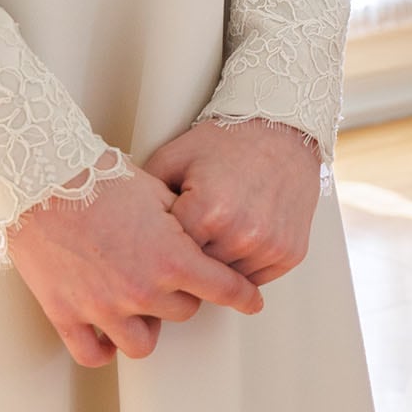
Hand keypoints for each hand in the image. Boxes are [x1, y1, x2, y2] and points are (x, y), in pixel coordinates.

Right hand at [6, 152, 263, 368]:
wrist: (42, 180)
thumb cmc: (101, 177)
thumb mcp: (156, 190)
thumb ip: (183, 223)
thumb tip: (201, 238)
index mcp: (170, 258)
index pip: (222, 288)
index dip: (242, 295)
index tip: (253, 301)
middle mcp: (141, 291)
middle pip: (183, 313)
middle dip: (183, 293)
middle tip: (170, 272)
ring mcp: (102, 309)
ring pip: (143, 344)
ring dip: (147, 324)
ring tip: (140, 303)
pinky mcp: (66, 315)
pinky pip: (94, 354)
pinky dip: (104, 347)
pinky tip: (108, 330)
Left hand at [143, 118, 323, 284]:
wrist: (282, 130)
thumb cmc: (227, 142)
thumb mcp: (175, 157)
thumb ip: (147, 196)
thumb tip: (121, 231)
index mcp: (208, 211)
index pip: (171, 256)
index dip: (162, 249)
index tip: (158, 244)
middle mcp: (242, 233)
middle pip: (199, 273)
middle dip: (188, 261)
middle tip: (184, 242)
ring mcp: (270, 245)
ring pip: (228, 281)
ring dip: (217, 267)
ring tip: (213, 236)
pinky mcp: (291, 252)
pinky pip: (257, 279)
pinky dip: (245, 266)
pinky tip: (238, 238)